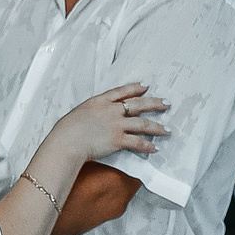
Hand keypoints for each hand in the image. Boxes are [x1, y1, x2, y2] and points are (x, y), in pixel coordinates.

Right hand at [49, 81, 170, 163]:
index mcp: (99, 101)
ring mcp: (116, 124)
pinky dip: (147, 146)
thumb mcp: (79, 113)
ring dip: (157, 127)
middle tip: (166, 103)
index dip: (135, 88)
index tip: (146, 86)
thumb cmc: (67, 130)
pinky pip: (138, 142)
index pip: (121, 91)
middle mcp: (110, 110)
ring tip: (167, 130)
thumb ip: (92, 113)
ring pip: (143, 124)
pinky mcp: (118, 139)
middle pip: (138, 104)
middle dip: (155, 103)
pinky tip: (155, 148)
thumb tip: (97, 118)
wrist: (66, 141)